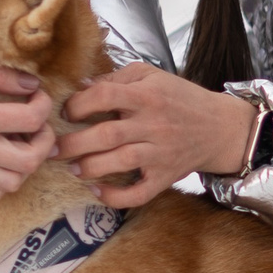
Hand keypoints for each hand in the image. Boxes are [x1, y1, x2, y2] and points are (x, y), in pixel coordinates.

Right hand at [0, 55, 56, 199]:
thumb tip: (30, 82)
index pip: (31, 119)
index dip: (44, 104)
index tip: (36, 94)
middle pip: (31, 159)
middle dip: (45, 140)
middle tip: (37, 123)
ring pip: (15, 182)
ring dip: (27, 163)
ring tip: (19, 142)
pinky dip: (6, 179)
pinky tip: (0, 159)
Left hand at [58, 61, 258, 208]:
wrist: (220, 126)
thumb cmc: (180, 98)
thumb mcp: (151, 75)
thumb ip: (116, 79)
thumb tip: (81, 87)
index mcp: (147, 95)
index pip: (104, 97)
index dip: (78, 105)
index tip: (67, 113)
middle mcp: (153, 124)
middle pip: (106, 134)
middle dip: (73, 143)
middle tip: (52, 148)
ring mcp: (160, 153)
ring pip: (119, 162)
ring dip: (89, 167)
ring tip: (72, 167)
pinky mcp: (165, 176)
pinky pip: (138, 193)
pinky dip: (115, 196)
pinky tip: (97, 190)